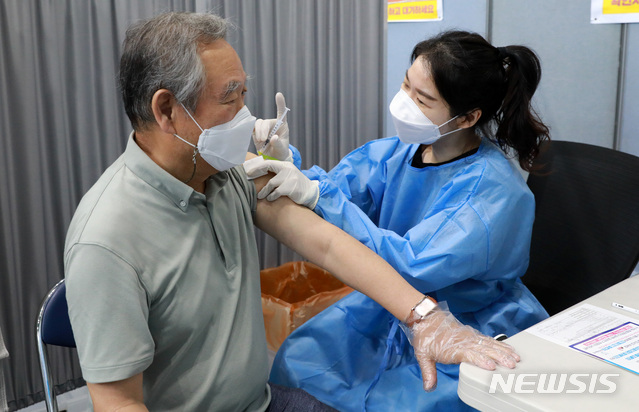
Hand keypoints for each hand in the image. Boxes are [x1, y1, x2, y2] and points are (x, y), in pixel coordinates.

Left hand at [243, 157, 318, 208]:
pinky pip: (276, 192)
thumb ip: (277, 173)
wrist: (311, 193)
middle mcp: (287, 169)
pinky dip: (271, 196)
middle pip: (268, 168)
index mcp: (285, 165)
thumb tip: (260, 174)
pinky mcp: (291, 187)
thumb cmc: (296, 185)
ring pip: (271, 183)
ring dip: (264, 191)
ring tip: (260, 196)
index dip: (258, 167)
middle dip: (257, 172)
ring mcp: (290, 178)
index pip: (269, 163)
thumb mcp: (288, 175)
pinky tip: (270, 199)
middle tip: (249, 179)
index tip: (249, 171)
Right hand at [253, 92, 291, 160]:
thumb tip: (273, 138)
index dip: (280, 103)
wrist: (273, 159)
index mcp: (282, 125)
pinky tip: (258, 140)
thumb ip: (278, 144)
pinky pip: (252, 128)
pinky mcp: (256, 132)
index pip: (281, 112)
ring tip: (261, 141)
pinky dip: (254, 133)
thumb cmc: (280, 152)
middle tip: (263, 140)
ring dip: (258, 132)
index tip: (279, 94)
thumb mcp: (282, 149)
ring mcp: (264, 128)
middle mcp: (272, 124)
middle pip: (265, 122)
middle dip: (263, 130)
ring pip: (258, 124)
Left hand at [403, 309, 519, 391]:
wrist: (426, 318)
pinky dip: (500, 344)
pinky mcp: (473, 334)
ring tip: (516, 357)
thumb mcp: (423, 355)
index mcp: (453, 348)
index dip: (480, 360)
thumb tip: (429, 387)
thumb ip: (428, 372)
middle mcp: (464, 341)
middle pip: (484, 349)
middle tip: (511, 364)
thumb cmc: (426, 337)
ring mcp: (470, 337)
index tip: (491, 366)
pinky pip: (489, 339)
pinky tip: (509, 348)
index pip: (470, 354)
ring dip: (503, 351)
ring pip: (489, 344)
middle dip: (499, 357)